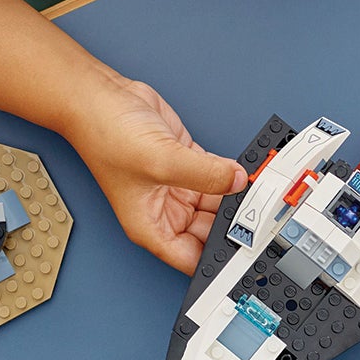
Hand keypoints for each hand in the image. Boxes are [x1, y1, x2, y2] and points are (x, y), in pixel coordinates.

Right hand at [65, 73, 247, 272]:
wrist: (99, 98)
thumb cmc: (106, 136)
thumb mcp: (162, 162)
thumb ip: (206, 175)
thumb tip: (238, 181)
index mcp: (151, 226)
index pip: (192, 259)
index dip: (218, 261)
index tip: (245, 254)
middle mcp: (165, 211)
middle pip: (210, 231)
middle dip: (232, 226)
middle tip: (259, 219)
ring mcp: (177, 186)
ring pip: (217, 204)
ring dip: (236, 200)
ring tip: (260, 196)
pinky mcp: (187, 163)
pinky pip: (218, 177)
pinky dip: (233, 176)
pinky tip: (248, 175)